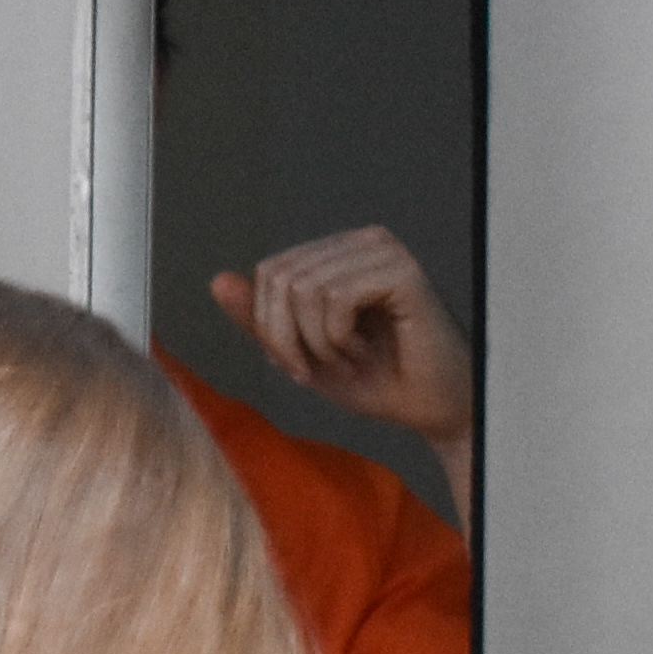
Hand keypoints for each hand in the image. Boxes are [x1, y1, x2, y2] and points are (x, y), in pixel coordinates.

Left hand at [209, 225, 478, 456]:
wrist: (435, 411)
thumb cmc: (378, 382)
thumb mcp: (303, 354)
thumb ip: (261, 319)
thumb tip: (218, 281)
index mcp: (337, 254)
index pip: (269, 272)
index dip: (268, 327)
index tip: (298, 365)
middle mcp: (361, 242)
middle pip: (279, 277)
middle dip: (287, 338)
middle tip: (320, 369)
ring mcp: (384, 252)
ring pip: (303, 287)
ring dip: (317, 342)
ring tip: (349, 360)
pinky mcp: (403, 271)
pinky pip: (335, 296)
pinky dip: (338, 338)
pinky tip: (365, 353)